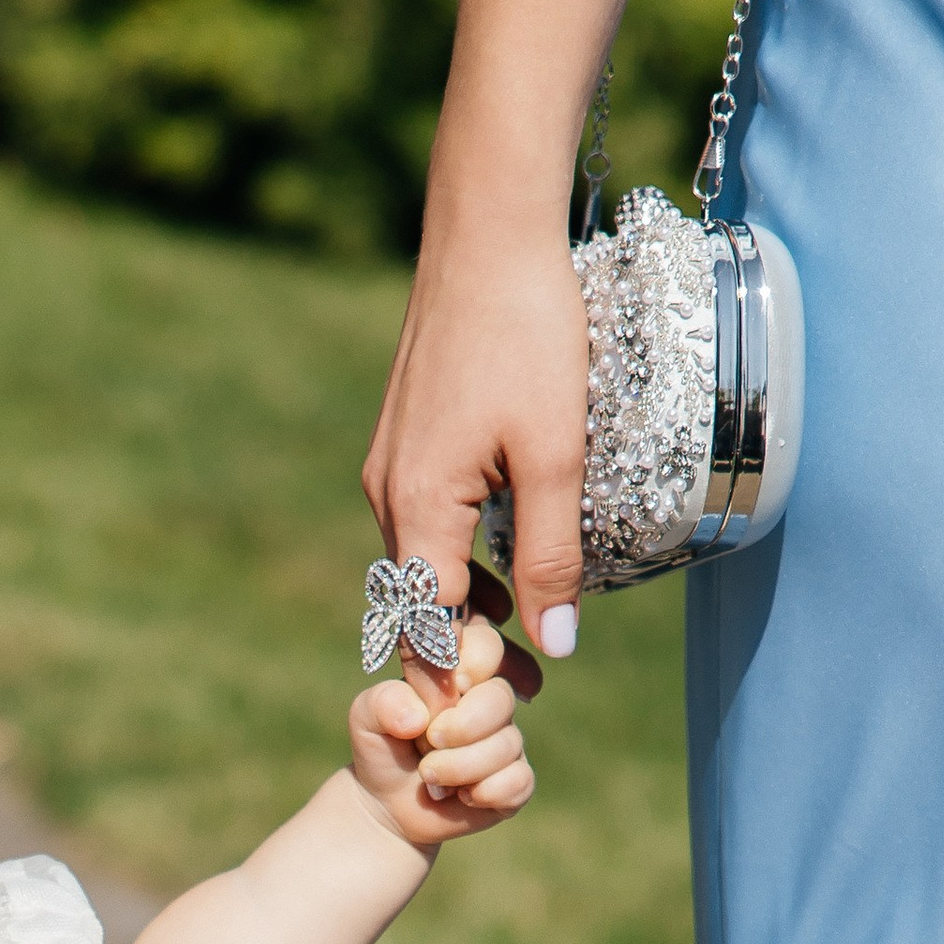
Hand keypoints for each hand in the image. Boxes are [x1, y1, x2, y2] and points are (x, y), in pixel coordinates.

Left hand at [348, 609, 536, 849]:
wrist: (387, 805)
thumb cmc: (383, 749)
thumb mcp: (366, 720)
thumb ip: (383, 702)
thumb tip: (417, 717)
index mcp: (459, 673)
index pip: (487, 645)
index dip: (473, 663)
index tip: (451, 686)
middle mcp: (490, 702)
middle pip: (501, 697)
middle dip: (462, 725)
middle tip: (430, 740)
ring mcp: (506, 740)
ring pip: (508, 744)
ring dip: (460, 766)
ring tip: (429, 774)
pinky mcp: (515, 781)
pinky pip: (519, 781)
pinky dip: (485, 793)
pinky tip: (463, 796)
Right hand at [364, 216, 590, 658]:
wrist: (488, 234)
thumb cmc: (527, 334)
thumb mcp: (555, 456)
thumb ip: (552, 557)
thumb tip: (555, 646)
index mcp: (416, 509)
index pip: (427, 626)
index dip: (462, 677)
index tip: (506, 709)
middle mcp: (388, 495)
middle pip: (418, 603)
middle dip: (467, 651)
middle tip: (530, 687)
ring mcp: (390, 467)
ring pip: (422, 564)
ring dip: (466, 607)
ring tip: (524, 640)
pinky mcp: (406, 441)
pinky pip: (425, 526)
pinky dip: (459, 562)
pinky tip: (503, 567)